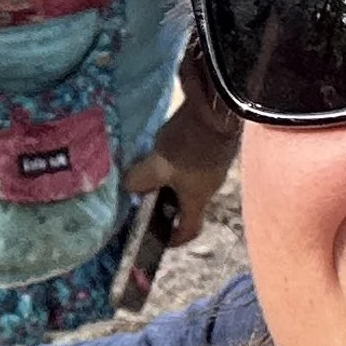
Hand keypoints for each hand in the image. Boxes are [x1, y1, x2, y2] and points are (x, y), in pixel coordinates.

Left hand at [122, 92, 238, 248]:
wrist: (217, 107)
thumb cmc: (190, 145)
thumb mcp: (158, 165)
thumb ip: (140, 179)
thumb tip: (128, 187)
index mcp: (198, 198)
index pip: (190, 229)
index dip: (175, 238)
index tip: (158, 236)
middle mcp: (209, 185)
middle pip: (186, 202)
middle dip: (165, 201)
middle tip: (143, 191)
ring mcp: (214, 164)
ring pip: (188, 180)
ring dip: (169, 178)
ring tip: (150, 166)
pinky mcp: (214, 145)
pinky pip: (193, 161)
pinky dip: (177, 160)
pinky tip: (164, 147)